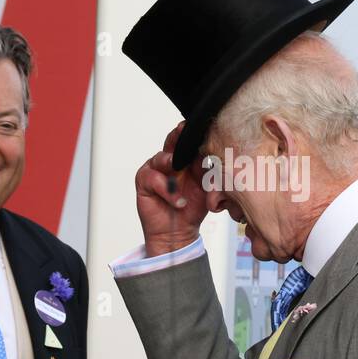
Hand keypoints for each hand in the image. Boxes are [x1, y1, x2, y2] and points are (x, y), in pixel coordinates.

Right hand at [134, 121, 209, 256]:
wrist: (178, 233)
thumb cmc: (192, 209)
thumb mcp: (206, 187)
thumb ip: (207, 170)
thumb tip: (213, 154)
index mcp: (185, 160)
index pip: (188, 142)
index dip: (192, 134)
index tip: (200, 125)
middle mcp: (169, 162)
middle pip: (171, 142)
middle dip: (178, 136)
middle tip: (183, 130)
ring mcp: (155, 171)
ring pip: (160, 158)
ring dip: (170, 163)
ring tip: (177, 169)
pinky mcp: (144, 183)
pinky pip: (153, 178)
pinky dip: (167, 190)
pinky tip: (178, 201)